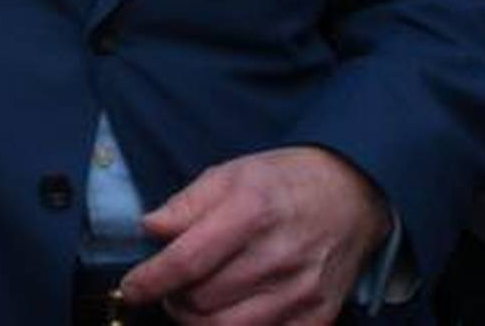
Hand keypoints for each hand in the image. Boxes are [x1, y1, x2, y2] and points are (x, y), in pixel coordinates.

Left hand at [117, 146, 387, 325]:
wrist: (353, 193)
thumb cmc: (284, 181)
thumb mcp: (231, 173)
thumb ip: (187, 204)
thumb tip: (150, 228)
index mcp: (251, 212)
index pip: (187, 261)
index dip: (151, 281)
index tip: (132, 288)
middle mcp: (278, 255)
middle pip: (203, 301)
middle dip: (174, 299)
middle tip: (172, 286)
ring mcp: (302, 290)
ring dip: (198, 320)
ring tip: (194, 301)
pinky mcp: (319, 314)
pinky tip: (231, 312)